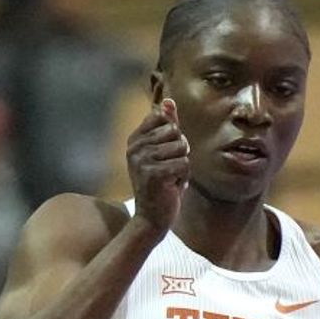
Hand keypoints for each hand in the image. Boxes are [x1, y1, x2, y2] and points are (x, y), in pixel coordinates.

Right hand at [125, 98, 188, 232]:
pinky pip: (184, 164)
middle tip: (168, 169)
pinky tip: (171, 186)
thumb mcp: (162, 151)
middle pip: (176, 132)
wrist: (151, 217)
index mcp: (135, 139)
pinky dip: (184, 177)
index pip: (164, 118)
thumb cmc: (160, 183)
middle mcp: (135, 147)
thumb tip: (169, 101)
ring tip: (169, 177)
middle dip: (180, 152)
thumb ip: (166, 125)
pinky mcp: (153, 174)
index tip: (163, 153)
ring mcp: (142, 160)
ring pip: (182, 148)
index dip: (173, 136)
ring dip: (182, 165)